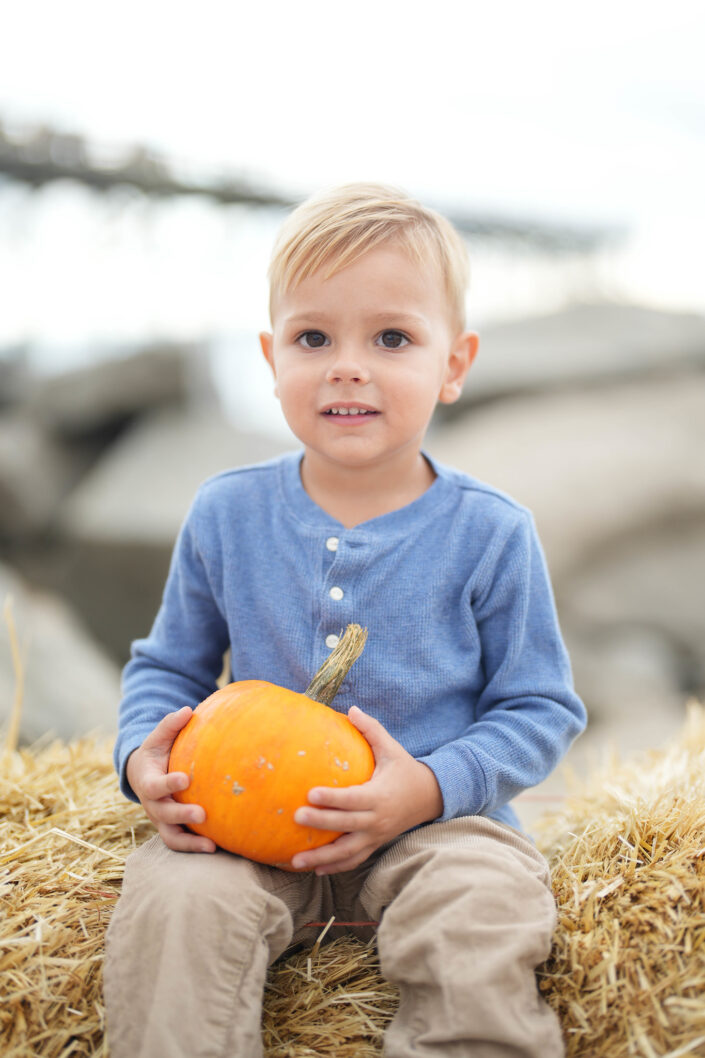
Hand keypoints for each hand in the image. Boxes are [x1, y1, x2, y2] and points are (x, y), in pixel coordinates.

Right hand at [126, 706, 216, 853]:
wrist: (142, 775)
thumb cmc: (156, 753)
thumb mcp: (158, 737)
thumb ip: (170, 725)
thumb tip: (187, 710)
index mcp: (147, 781)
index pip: (155, 786)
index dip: (168, 784)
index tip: (185, 779)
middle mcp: (152, 804)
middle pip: (164, 814)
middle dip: (182, 815)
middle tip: (202, 814)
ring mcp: (161, 820)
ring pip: (171, 837)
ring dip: (190, 842)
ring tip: (212, 846)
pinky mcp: (171, 828)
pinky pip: (181, 842)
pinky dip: (196, 847)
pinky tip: (217, 847)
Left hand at [290, 706, 442, 874]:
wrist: (430, 798)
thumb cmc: (405, 769)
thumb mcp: (391, 748)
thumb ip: (371, 730)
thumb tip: (351, 709)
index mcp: (380, 796)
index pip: (353, 799)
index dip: (332, 798)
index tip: (310, 793)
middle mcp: (377, 820)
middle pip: (346, 825)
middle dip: (321, 823)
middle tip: (296, 817)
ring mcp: (376, 836)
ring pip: (347, 852)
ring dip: (321, 858)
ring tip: (296, 860)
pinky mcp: (374, 845)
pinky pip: (353, 860)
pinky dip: (335, 867)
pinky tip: (315, 869)